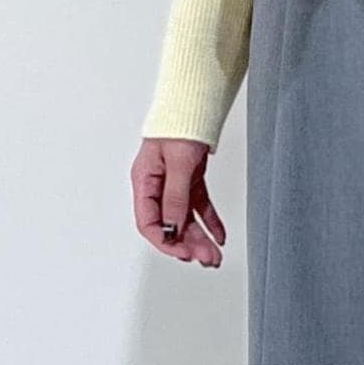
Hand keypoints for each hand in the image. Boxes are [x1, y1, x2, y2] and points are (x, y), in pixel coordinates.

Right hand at [132, 136, 225, 266]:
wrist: (195, 105)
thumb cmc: (179, 126)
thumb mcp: (178, 163)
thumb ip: (175, 196)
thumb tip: (173, 226)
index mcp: (144, 181)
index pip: (149, 222)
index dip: (166, 241)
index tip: (184, 252)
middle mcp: (157, 186)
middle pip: (170, 225)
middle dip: (188, 244)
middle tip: (206, 259)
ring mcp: (174, 184)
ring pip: (186, 219)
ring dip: (200, 238)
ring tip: (214, 254)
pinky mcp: (190, 180)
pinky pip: (199, 207)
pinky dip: (210, 221)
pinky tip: (219, 235)